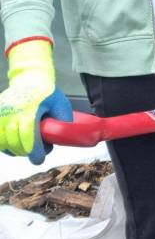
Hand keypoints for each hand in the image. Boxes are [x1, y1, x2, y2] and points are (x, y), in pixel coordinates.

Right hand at [0, 39, 72, 164]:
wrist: (29, 79)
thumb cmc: (46, 93)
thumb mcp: (60, 104)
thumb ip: (63, 121)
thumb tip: (65, 139)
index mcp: (31, 108)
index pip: (28, 133)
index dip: (33, 150)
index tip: (39, 159)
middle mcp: (13, 111)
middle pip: (15, 141)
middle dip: (27, 153)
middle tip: (37, 154)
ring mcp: (2, 113)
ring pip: (3, 142)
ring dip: (15, 150)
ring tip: (26, 148)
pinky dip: (5, 145)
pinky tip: (15, 145)